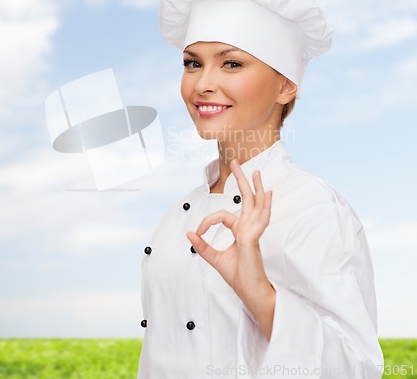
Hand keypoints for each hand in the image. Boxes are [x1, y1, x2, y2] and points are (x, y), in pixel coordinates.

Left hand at [186, 159, 275, 338]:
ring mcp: (253, 233)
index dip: (207, 221)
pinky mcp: (253, 240)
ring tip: (255, 171)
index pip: (223, 216)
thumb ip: (203, 247)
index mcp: (241, 231)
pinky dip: (264, 206)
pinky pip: (257, 221)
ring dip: (256, 187)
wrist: (251, 293)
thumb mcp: (215, 259)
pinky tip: (267, 193)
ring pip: (255, 205)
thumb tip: (188, 233)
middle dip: (242, 180)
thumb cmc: (239, 276)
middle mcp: (248, 228)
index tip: (197, 232)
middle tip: (237, 162)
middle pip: (247, 199)